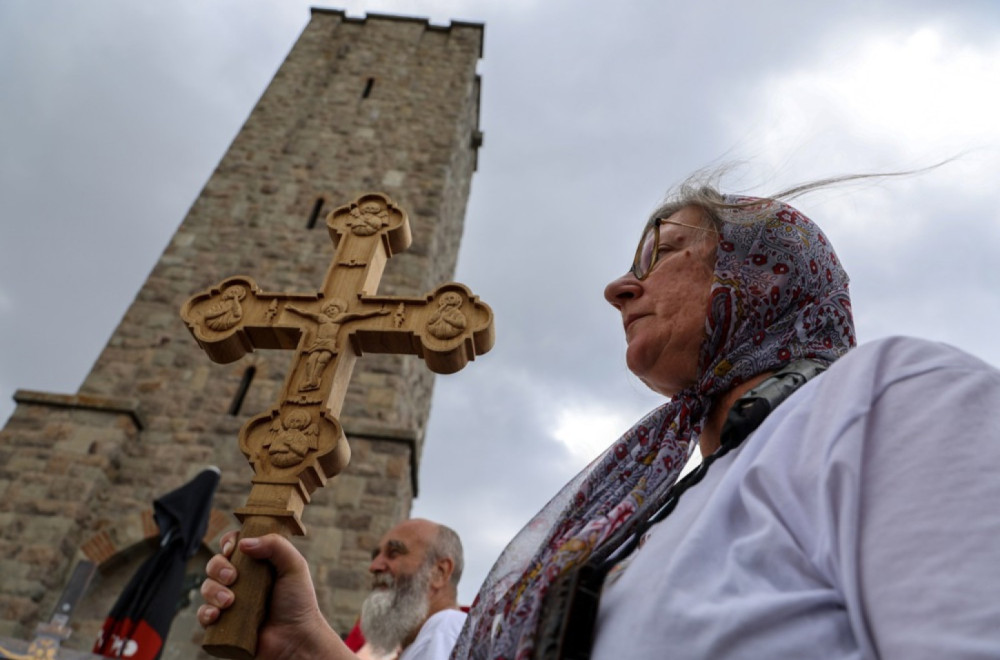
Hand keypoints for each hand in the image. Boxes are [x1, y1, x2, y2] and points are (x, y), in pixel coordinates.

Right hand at [199, 532, 349, 659]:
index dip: (228, 543)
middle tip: (233, 577)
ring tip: (229, 601)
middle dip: (218, 567)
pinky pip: (203, 615)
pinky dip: (205, 612)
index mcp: (257, 564)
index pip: (234, 545)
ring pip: (207, 587)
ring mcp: (231, 602)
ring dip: (212, 590)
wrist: (295, 639)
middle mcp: (242, 581)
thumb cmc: (298, 603)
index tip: (233, 549)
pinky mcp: (223, 624)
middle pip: (216, 564)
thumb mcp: (294, 566)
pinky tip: (216, 614)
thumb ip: (276, 545)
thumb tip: (243, 542)